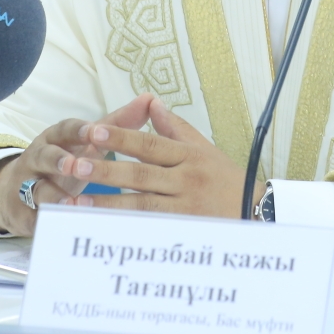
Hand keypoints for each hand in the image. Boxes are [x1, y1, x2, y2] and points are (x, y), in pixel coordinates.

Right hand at [0, 94, 155, 234]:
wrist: (16, 190)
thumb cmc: (65, 159)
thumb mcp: (87, 141)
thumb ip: (118, 123)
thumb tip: (150, 99)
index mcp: (57, 138)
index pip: (66, 129)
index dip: (79, 131)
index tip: (94, 132)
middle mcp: (40, 158)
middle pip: (45, 154)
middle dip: (57, 159)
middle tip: (73, 165)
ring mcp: (28, 185)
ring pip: (36, 188)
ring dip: (51, 194)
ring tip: (67, 201)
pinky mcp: (25, 212)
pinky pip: (33, 216)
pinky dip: (44, 220)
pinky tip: (58, 226)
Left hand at [62, 96, 264, 218]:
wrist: (257, 214)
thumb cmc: (226, 179)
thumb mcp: (204, 148)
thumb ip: (175, 126)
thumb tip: (151, 102)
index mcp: (188, 156)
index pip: (150, 145)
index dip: (121, 138)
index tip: (93, 132)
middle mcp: (186, 180)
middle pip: (141, 175)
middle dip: (107, 170)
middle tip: (76, 165)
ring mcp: (184, 209)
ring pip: (141, 206)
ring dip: (107, 204)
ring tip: (78, 201)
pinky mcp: (183, 231)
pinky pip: (149, 230)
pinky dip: (125, 229)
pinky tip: (102, 227)